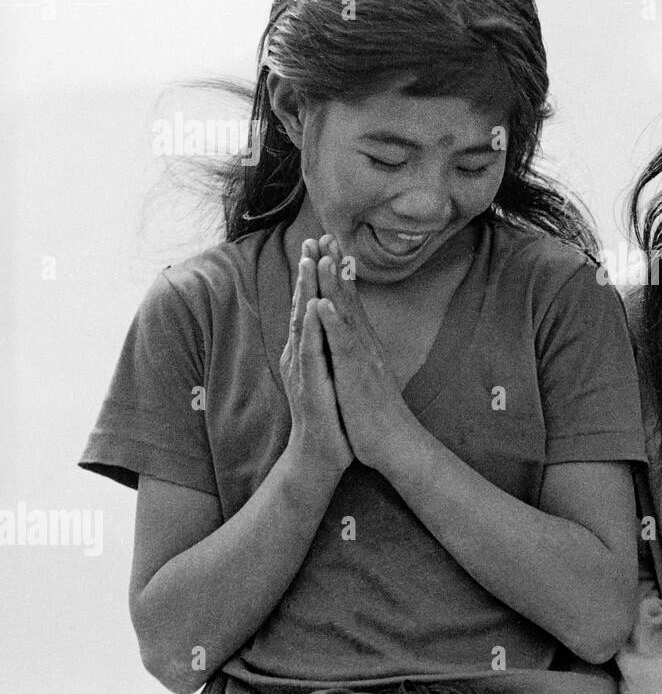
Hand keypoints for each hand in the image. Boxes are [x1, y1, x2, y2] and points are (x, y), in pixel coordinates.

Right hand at [279, 239, 352, 472]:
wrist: (321, 455)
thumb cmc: (328, 414)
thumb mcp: (328, 372)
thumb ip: (325, 347)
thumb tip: (329, 324)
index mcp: (308, 349)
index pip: (310, 305)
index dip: (315, 275)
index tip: (321, 243)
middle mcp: (301, 354)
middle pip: (303, 305)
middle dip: (307, 271)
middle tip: (311, 238)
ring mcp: (303, 369)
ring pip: (303, 322)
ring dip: (306, 291)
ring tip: (309, 261)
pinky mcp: (309, 386)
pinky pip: (310, 353)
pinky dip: (312, 329)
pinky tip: (314, 309)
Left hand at [312, 234, 416, 470]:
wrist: (395, 443)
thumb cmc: (376, 414)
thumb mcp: (364, 376)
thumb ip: (358, 354)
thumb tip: (353, 338)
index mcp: (362, 345)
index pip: (349, 301)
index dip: (338, 272)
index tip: (328, 245)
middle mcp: (365, 344)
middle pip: (348, 297)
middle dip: (335, 265)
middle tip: (324, 234)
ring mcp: (362, 357)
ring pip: (347, 314)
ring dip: (335, 284)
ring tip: (325, 256)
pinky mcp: (358, 374)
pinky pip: (344, 345)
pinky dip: (333, 322)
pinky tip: (322, 304)